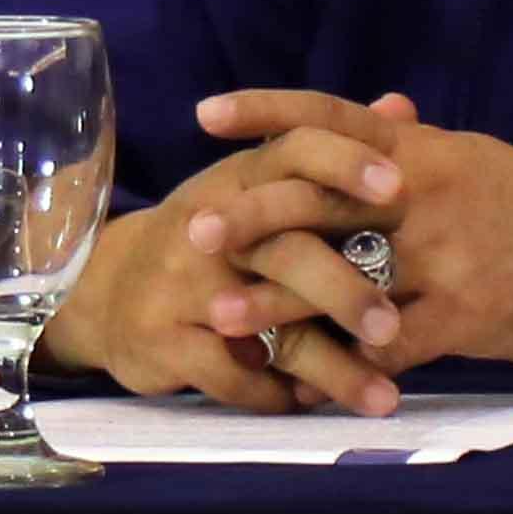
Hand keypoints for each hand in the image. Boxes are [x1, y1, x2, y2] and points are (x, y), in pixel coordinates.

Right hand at [41, 126, 408, 415]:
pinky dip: (275, 395)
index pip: (297, 150)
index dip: (346, 163)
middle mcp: (214, 225)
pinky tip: (315, 407)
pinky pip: (229, 375)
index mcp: (246, 178)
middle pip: (289, 252)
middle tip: (395, 328)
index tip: (399, 186)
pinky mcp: (163, 340)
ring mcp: (184, 285)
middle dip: (347, 291)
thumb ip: (335, 155)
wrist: (108, 288)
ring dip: (331, 368)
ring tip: (383, 397)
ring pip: (269, 328)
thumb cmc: (217, 235)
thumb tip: (403, 105)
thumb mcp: (263, 185)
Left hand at [192, 89, 512, 374]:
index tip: (206, 114)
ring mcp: (443, 258)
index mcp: (424, 153)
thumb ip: (416, 149)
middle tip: (194, 230)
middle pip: (324, 199)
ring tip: (217, 316)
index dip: (269, 111)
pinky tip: (300, 387)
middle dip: (255, 215)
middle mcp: (425, 198)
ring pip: (344, 279)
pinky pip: (390, 347)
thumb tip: (376, 112)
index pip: (336, 118)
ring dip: (275, 303)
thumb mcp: (476, 161)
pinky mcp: (464, 315)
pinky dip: (342, 370)